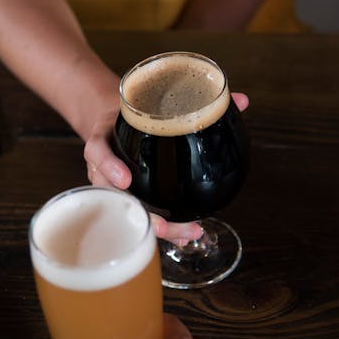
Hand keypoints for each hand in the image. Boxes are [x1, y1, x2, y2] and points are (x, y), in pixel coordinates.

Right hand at [83, 93, 248, 243]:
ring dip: (158, 227)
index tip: (125, 180)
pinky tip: (185, 238)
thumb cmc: (135, 114)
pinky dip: (164, 229)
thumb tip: (241, 100)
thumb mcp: (150, 100)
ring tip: (186, 234)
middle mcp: (103, 168)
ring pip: (129, 213)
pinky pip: (141, 217)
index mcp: (104, 140)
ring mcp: (111, 186)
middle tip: (161, 225)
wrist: (111, 120)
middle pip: (114, 196)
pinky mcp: (125, 198)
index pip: (97, 152)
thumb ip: (197, 100)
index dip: (108, 166)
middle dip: (139, 213)